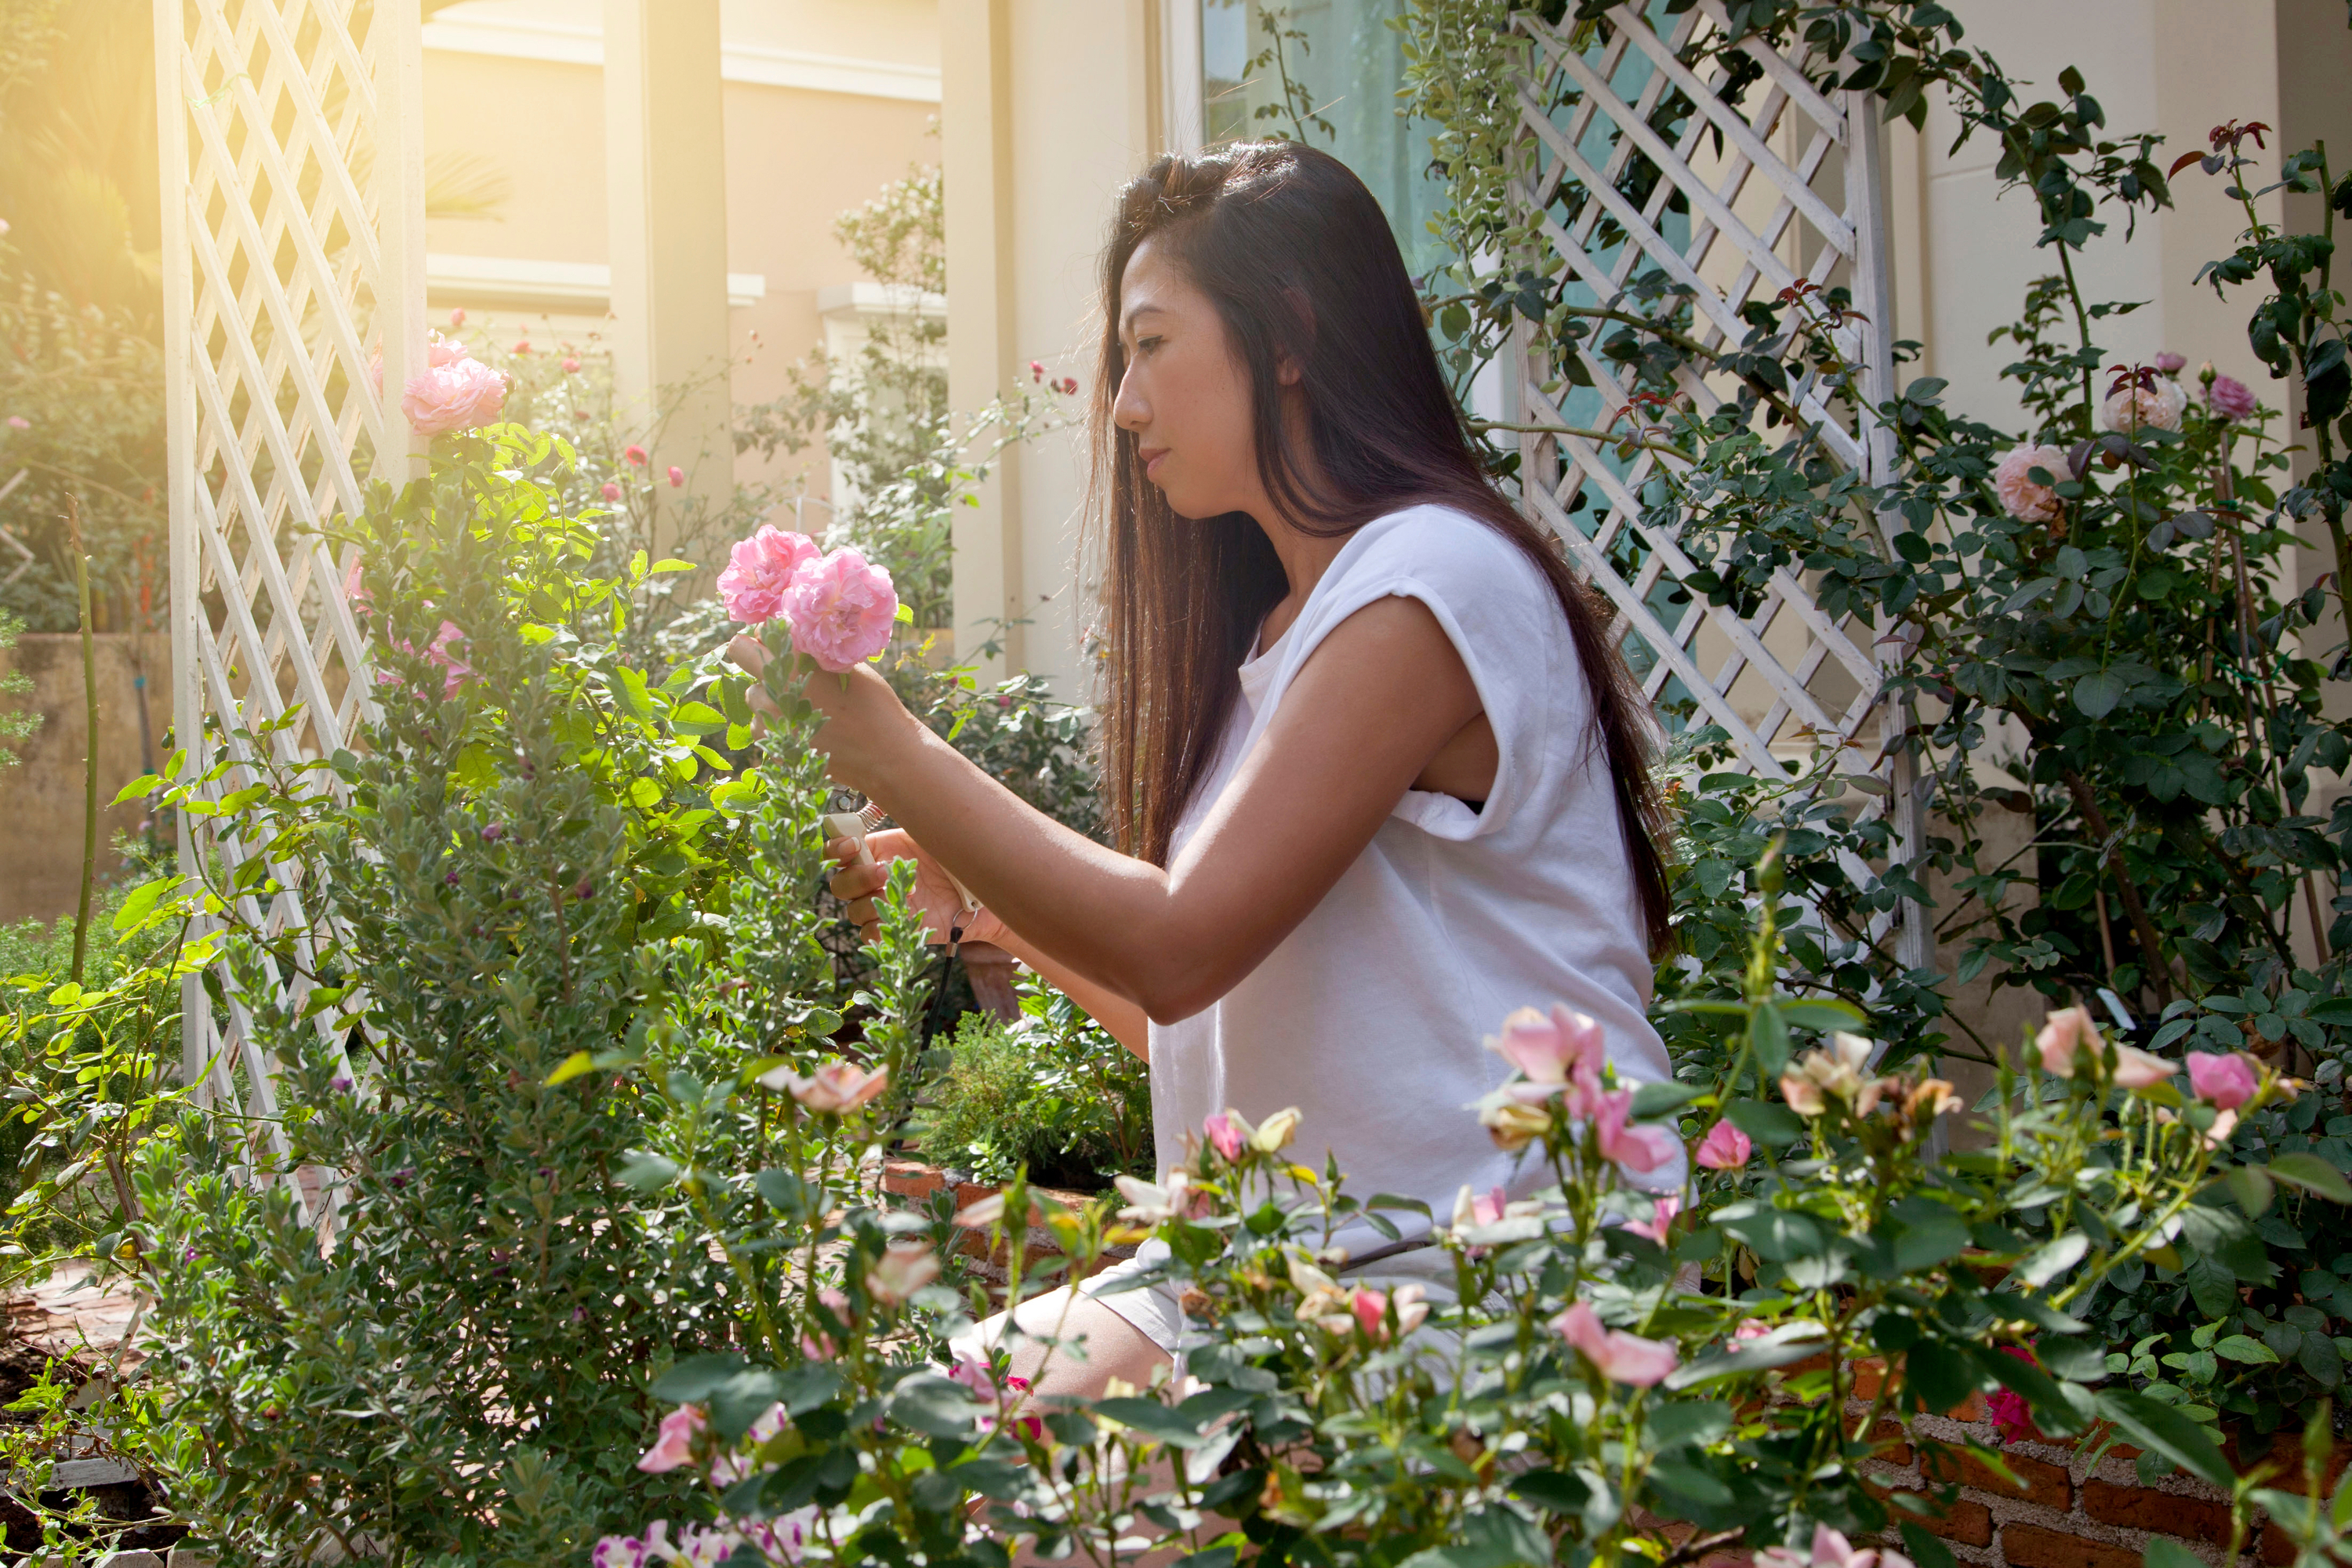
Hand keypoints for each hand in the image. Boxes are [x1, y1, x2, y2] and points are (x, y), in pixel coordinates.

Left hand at [728, 636, 917, 797]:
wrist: (885, 757)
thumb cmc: (874, 706)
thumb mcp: (849, 666)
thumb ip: (814, 651)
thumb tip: (792, 636)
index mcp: (794, 663)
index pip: (754, 634)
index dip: (765, 635)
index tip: (780, 641)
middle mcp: (775, 689)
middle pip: (741, 656)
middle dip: (758, 656)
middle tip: (783, 666)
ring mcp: (771, 720)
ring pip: (753, 693)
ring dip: (769, 693)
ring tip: (801, 703)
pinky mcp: (774, 747)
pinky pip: (761, 724)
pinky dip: (776, 722)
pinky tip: (803, 726)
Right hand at [826, 828, 1007, 948]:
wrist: (980, 893)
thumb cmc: (956, 856)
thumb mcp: (933, 831)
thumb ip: (910, 817)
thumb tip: (894, 792)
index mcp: (876, 851)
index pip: (837, 851)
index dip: (836, 849)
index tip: (854, 845)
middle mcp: (873, 880)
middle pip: (840, 885)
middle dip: (857, 878)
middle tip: (884, 871)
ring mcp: (882, 906)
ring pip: (853, 912)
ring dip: (871, 904)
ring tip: (906, 895)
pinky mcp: (895, 929)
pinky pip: (870, 935)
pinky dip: (878, 929)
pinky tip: (900, 916)